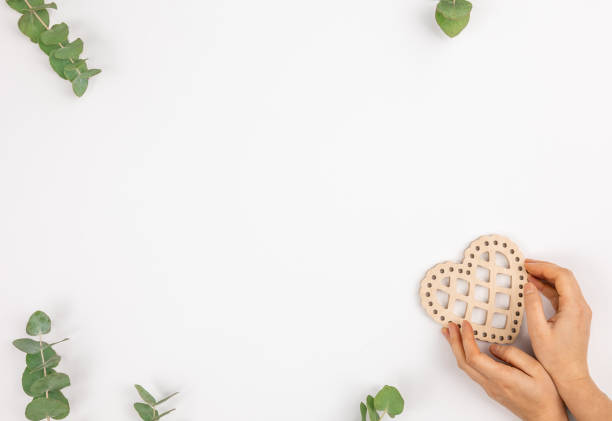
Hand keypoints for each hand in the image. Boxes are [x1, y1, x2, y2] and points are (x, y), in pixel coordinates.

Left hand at [442, 321, 567, 420]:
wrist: (545, 418)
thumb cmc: (545, 396)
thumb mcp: (535, 369)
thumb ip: (513, 355)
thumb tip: (493, 347)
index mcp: (501, 378)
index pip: (474, 357)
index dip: (466, 339)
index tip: (464, 325)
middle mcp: (491, 384)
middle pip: (464, 362)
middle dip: (454, 342)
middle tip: (450, 326)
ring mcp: (489, 387)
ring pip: (465, 367)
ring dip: (456, 349)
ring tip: (451, 334)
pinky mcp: (491, 388)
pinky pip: (472, 370)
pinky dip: (464, 356)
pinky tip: (464, 349)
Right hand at [523, 260, 590, 383]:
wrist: (569, 375)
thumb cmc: (556, 358)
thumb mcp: (538, 330)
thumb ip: (532, 305)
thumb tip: (528, 286)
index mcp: (574, 308)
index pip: (562, 276)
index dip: (543, 267)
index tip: (527, 265)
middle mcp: (580, 307)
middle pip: (565, 277)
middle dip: (545, 268)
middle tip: (526, 266)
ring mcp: (579, 311)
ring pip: (565, 285)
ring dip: (547, 278)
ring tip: (528, 275)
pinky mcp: (575, 316)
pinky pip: (563, 295)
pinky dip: (549, 288)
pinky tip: (536, 289)